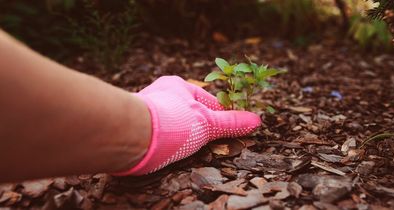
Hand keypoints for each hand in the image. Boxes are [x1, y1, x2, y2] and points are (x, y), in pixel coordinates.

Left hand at [116, 76, 260, 175]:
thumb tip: (256, 120)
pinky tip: (166, 150)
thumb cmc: (173, 122)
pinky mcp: (133, 126)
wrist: (131, 135)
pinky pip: (155, 132)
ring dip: (180, 134)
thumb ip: (231, 123)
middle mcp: (159, 93)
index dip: (219, 115)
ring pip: (170, 121)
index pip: (206, 100)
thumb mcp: (208, 123)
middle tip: (206, 141)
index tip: (226, 129)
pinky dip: (164, 141)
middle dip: (198, 125)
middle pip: (187, 111)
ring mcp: (145, 109)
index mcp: (178, 85)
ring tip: (186, 147)